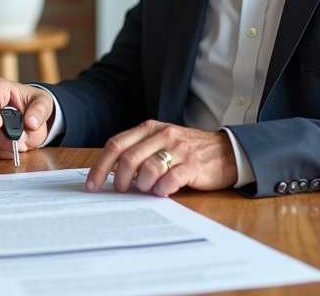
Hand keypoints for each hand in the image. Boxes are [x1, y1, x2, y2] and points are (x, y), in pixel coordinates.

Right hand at [0, 77, 55, 158]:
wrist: (30, 110)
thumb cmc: (34, 101)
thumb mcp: (43, 102)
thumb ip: (39, 111)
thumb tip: (31, 123)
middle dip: (2, 136)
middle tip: (21, 143)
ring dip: (2, 144)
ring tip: (21, 145)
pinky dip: (0, 150)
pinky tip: (12, 150)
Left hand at [85, 120, 237, 196]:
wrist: (227, 151)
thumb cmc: (188, 150)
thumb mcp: (161, 141)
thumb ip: (139, 151)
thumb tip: (111, 174)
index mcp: (150, 128)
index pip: (116, 144)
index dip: (100, 166)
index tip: (92, 184)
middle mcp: (163, 135)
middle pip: (128, 158)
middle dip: (120, 179)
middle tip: (123, 191)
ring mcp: (179, 149)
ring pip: (148, 169)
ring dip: (142, 185)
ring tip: (147, 189)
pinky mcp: (194, 165)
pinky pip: (170, 179)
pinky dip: (162, 189)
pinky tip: (163, 191)